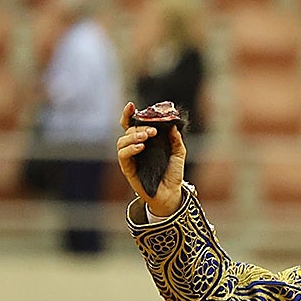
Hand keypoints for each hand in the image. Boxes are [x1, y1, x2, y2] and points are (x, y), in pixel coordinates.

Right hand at [116, 101, 185, 215]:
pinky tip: (141, 147)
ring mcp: (130, 158)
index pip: (132, 124)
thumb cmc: (173, 174)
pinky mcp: (128, 169)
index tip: (132, 106)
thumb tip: (173, 126)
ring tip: (146, 138)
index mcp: (145, 141)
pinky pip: (123, 155)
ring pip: (121, 141)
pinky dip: (130, 148)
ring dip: (133, 136)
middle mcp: (135, 148)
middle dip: (139, 128)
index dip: (129, 114)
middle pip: (128, 131)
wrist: (171, 194)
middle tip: (153, 131)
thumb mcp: (178, 154)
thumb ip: (176, 140)